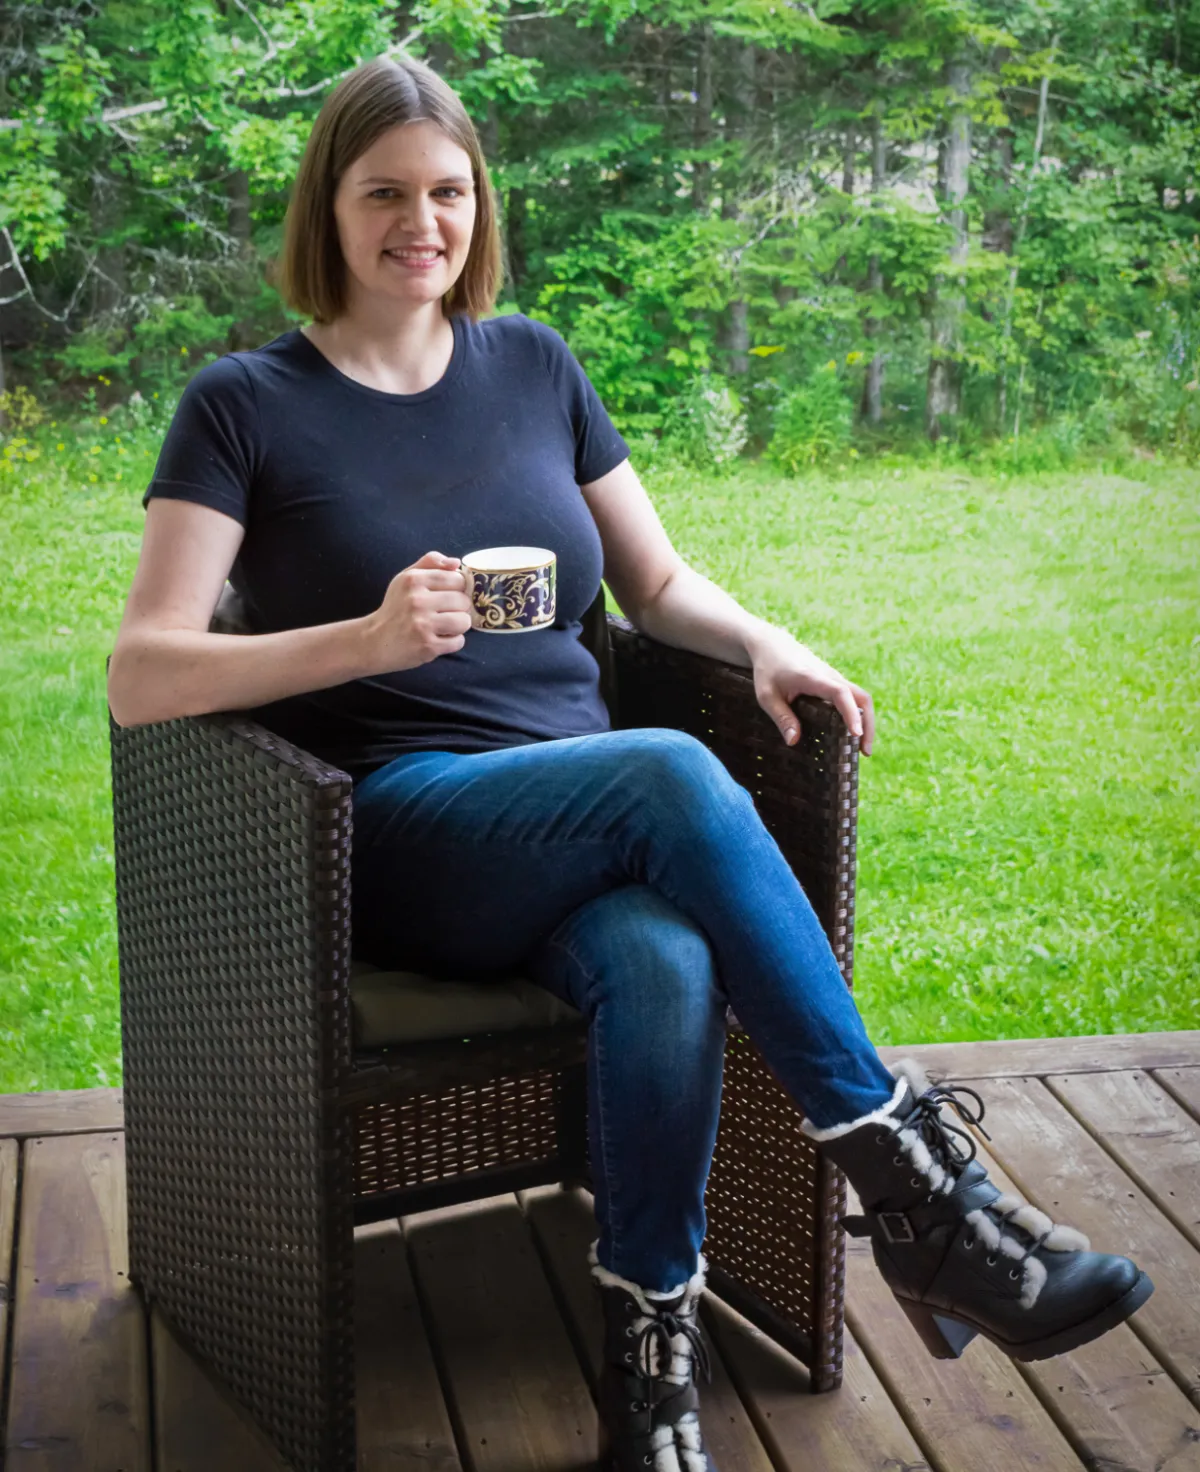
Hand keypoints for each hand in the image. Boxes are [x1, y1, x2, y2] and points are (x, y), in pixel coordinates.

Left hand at [748, 628, 874, 755]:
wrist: (772, 645)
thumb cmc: (768, 669)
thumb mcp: (766, 695)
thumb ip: (781, 717)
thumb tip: (793, 741)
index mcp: (813, 678)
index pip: (840, 694)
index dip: (851, 713)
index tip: (856, 734)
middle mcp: (830, 676)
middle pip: (861, 697)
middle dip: (868, 724)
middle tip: (865, 752)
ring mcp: (835, 678)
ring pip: (861, 697)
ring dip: (866, 721)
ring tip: (862, 749)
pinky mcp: (834, 682)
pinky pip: (853, 697)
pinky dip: (858, 714)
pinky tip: (851, 734)